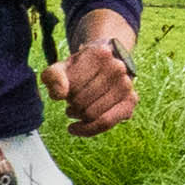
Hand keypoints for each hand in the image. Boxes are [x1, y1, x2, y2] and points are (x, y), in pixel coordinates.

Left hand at [59, 15, 139, 136]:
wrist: (103, 67)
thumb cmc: (79, 70)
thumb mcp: (61, 68)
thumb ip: (53, 77)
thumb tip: (59, 94)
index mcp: (100, 54)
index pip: (73, 86)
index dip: (62, 94)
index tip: (63, 91)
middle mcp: (118, 67)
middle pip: (82, 102)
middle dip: (71, 106)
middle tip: (70, 101)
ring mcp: (127, 84)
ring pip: (93, 115)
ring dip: (78, 117)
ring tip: (74, 110)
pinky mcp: (131, 101)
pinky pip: (106, 123)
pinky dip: (87, 130)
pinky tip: (76, 128)